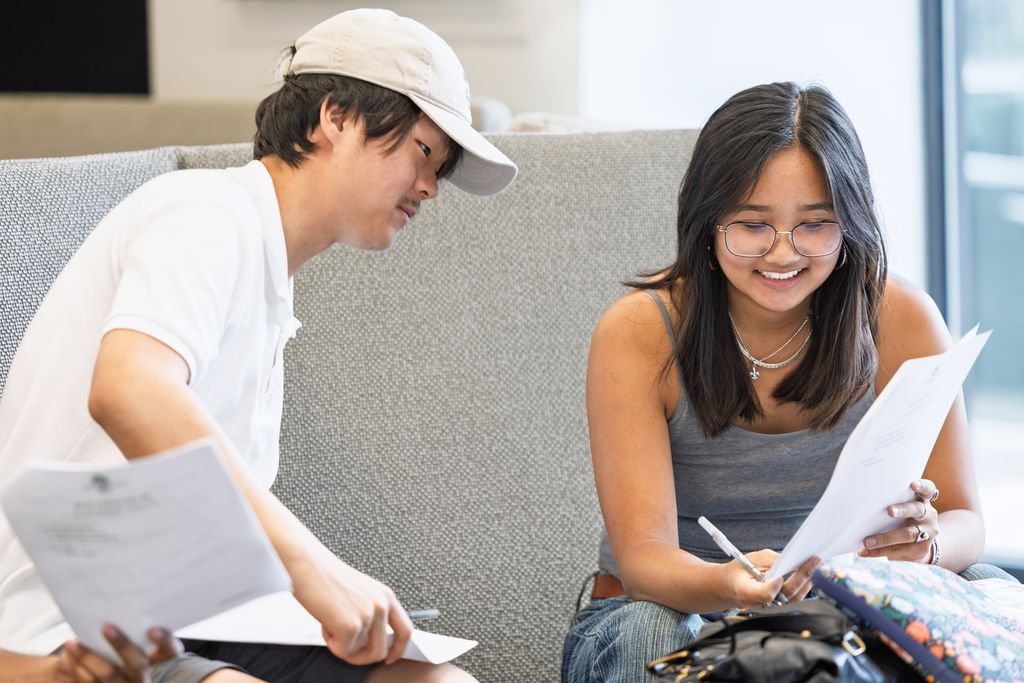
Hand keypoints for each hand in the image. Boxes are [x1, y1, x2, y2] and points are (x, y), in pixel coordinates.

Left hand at [55, 625, 180, 682]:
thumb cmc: (118, 645)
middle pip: (138, 664)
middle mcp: (142, 677)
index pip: (171, 651)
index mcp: (156, 659)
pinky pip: (89, 682)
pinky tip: (67, 654)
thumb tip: (115, 601)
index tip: (152, 629)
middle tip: (107, 627)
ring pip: (108, 677)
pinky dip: (76, 668)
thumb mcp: (128, 636)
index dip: (164, 641)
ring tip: (71, 642)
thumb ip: (130, 626)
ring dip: (88, 658)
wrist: (98, 673)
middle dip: (123, 646)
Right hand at [293, 544, 412, 665]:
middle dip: (362, 657)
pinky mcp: (351, 626)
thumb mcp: (359, 594)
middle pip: (381, 650)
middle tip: (346, 649)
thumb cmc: (326, 578)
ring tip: (331, 622)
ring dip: (341, 644)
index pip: (405, 630)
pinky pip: (343, 651)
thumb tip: (369, 643)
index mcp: (385, 595)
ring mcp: (368, 615)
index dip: (398, 649)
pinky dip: (330, 643)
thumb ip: (371, 614)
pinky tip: (325, 623)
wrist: (307, 565)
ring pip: (358, 652)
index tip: (390, 658)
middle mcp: (381, 605)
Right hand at [723, 551, 819, 608]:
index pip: (765, 594)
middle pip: (785, 593)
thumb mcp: (749, 559)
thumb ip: (769, 559)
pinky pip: (795, 600)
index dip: (774, 585)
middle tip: (814, 560)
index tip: (781, 574)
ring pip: (794, 598)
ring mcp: (770, 609)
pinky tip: (811, 576)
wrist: (730, 588)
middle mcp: (759, 604)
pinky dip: (804, 587)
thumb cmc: (739, 572)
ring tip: (817, 566)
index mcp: (746, 592)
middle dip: (802, 576)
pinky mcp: (778, 609)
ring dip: (807, 581)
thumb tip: (791, 559)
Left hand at [860, 478, 939, 562]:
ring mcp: (927, 533)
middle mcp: (928, 515)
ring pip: (908, 534)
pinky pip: (899, 550)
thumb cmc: (902, 517)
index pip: (928, 489)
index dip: (922, 486)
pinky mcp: (921, 549)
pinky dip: (879, 551)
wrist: (920, 542)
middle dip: (903, 510)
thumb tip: (858, 498)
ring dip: (885, 538)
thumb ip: (890, 501)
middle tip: (889, 511)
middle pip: (917, 510)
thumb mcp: (902, 506)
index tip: (913, 484)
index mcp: (922, 500)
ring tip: (867, 542)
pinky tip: (865, 551)